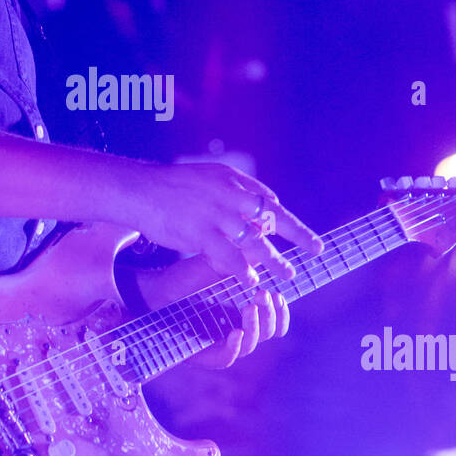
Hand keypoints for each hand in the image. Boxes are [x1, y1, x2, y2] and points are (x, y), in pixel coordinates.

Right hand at [130, 160, 323, 284]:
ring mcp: (216, 214)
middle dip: (298, 234)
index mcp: (230, 179)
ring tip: (289, 274)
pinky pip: (229, 256)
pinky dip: (243, 269)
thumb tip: (264, 199)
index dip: (283, 217)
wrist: (138, 189)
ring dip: (274, 259)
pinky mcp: (200, 234)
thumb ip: (233, 187)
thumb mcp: (206, 176)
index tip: (296, 230)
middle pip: (272, 217)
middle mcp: (228, 194)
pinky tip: (252, 280)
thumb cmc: (170, 186)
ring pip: (254, 240)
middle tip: (318, 249)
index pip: (266, 199)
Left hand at [134, 252, 290, 368]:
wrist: (156, 290)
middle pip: (269, 331)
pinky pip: (227, 359)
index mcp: (247, 312)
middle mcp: (239, 329)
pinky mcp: (205, 355)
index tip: (278, 294)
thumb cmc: (188, 278)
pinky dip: (235, 347)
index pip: (276, 320)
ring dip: (256, 326)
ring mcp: (222, 344)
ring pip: (252, 344)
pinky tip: (236, 332)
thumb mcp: (218, 262)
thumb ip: (243, 257)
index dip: (282, 311)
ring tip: (249, 307)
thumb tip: (267, 243)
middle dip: (270, 314)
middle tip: (262, 294)